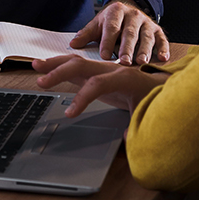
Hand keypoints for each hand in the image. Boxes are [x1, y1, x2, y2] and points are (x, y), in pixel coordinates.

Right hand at [33, 54, 165, 117]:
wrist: (162, 86)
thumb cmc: (156, 99)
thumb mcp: (149, 113)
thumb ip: (139, 124)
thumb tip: (128, 137)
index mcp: (124, 78)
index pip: (98, 85)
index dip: (82, 98)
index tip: (70, 114)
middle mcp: (111, 69)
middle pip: (82, 66)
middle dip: (60, 73)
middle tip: (41, 83)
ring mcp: (103, 69)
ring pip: (76, 62)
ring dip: (55, 64)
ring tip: (35, 65)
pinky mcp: (98, 73)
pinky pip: (77, 67)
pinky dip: (60, 66)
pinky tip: (46, 66)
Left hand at [71, 0, 167, 66]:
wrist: (129, 10)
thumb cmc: (111, 22)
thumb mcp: (98, 24)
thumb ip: (86, 34)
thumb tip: (73, 44)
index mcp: (116, 12)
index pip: (112, 27)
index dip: (108, 41)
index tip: (104, 55)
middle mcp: (133, 15)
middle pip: (130, 33)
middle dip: (127, 48)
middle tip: (123, 62)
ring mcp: (147, 23)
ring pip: (146, 36)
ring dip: (144, 50)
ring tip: (141, 62)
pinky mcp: (158, 30)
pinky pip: (162, 40)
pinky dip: (163, 49)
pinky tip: (163, 59)